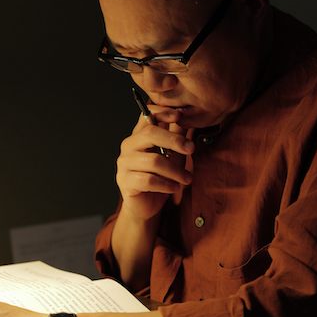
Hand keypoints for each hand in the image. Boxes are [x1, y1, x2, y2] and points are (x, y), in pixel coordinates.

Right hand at [116, 107, 194, 221]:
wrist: (146, 205)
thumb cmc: (159, 177)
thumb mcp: (172, 155)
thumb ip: (177, 136)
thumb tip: (188, 117)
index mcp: (139, 135)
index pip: (146, 115)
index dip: (161, 112)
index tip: (178, 115)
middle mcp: (129, 146)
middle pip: (149, 134)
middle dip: (174, 140)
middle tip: (191, 149)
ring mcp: (125, 164)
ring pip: (153, 161)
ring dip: (175, 170)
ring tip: (187, 178)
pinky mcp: (126, 181)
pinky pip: (149, 180)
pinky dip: (166, 184)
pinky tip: (175, 188)